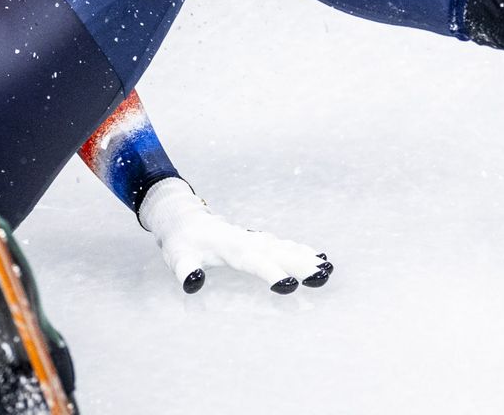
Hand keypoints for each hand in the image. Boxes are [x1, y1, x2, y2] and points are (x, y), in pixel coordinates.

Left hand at [135, 178, 332, 294]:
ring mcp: (252, 239)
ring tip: (327, 267)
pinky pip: (280, 245)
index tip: (289, 285)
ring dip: (304, 256)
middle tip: (324, 274)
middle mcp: (245, 240)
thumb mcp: (177, 257)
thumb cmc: (181, 242)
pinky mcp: (255, 241)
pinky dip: (298, 250)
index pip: (252, 260)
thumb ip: (184, 270)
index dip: (270, 272)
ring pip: (282, 247)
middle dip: (300, 263)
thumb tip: (193, 283)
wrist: (182, 218)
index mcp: (228, 246)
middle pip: (277, 252)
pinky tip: (316, 257)